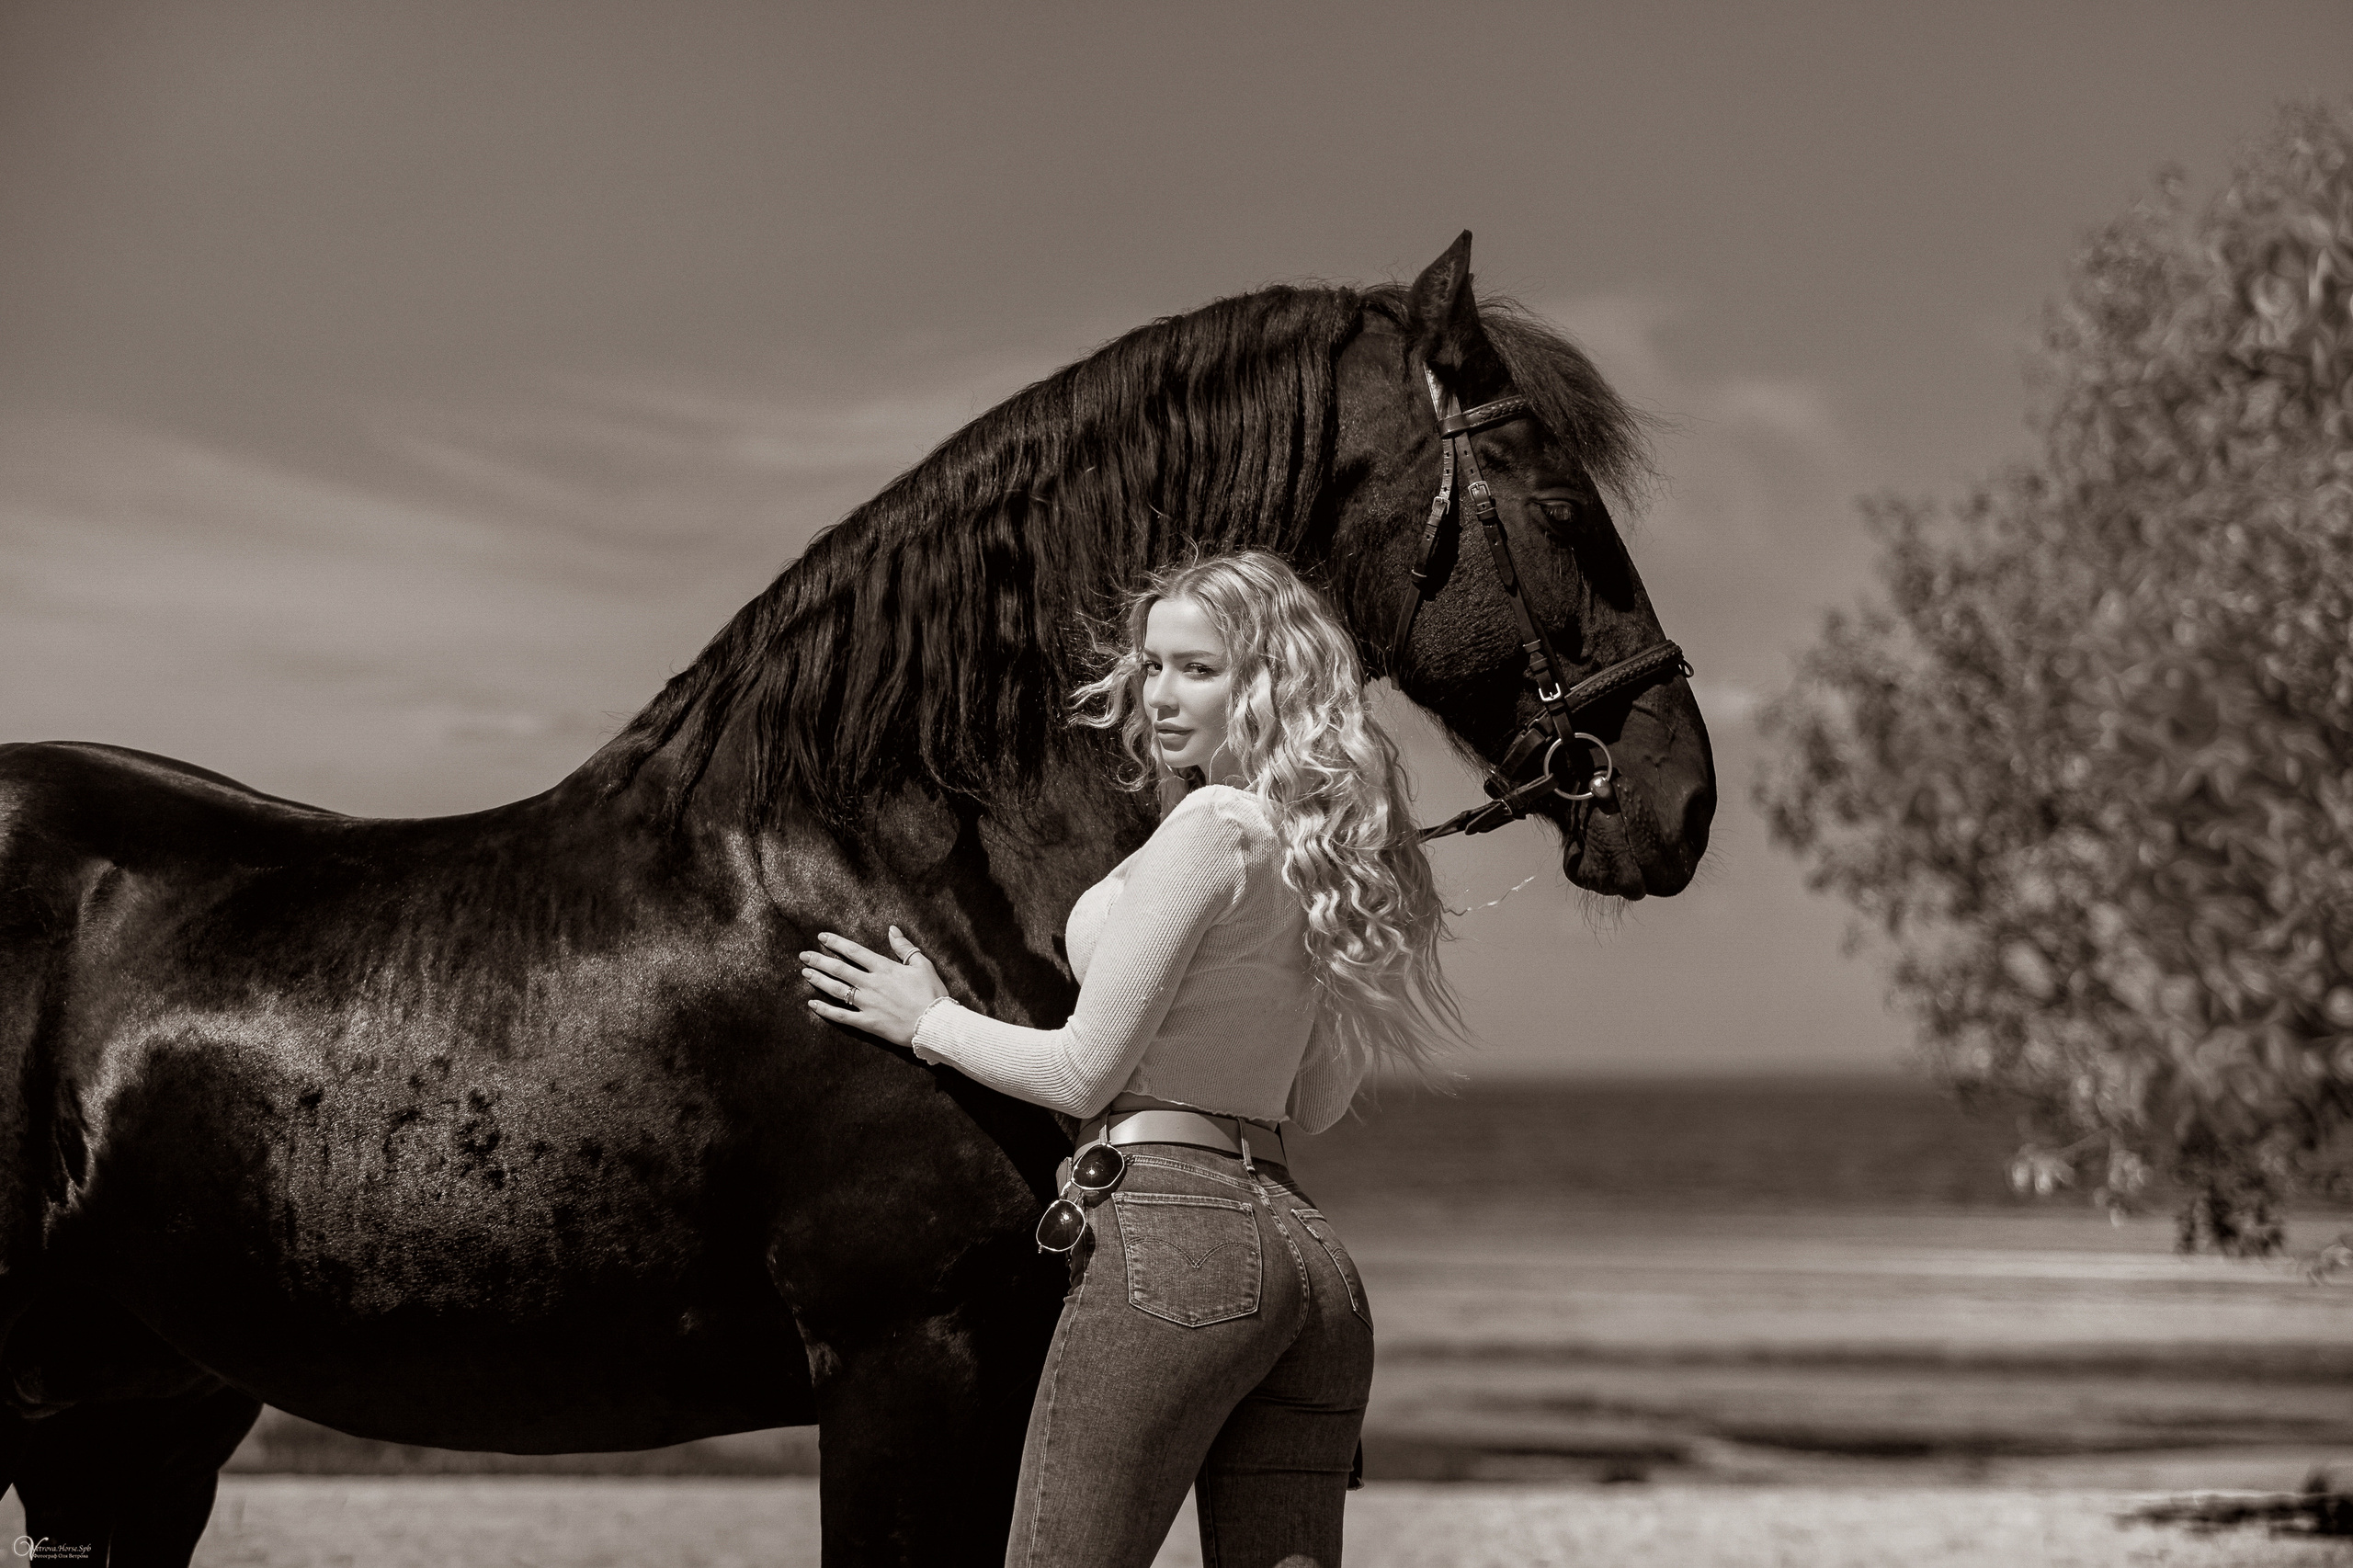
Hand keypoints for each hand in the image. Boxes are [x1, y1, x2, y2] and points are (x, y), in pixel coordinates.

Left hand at [801, 926, 950, 1047]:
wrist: (935, 1023)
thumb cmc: (932, 994)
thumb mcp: (922, 964)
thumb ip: (904, 947)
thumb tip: (892, 929)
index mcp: (884, 968)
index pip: (854, 951)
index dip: (836, 943)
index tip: (822, 937)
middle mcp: (872, 984)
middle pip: (840, 969)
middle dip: (819, 960)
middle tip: (804, 955)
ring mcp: (868, 1004)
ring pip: (837, 990)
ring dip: (819, 980)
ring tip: (806, 973)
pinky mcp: (868, 1022)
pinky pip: (842, 1016)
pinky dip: (825, 1010)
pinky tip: (812, 1004)